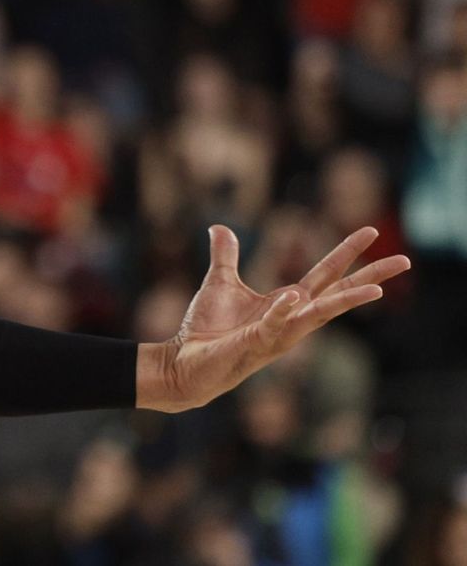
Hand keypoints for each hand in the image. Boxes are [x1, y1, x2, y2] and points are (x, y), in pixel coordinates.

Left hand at [139, 225, 409, 412]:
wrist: (186, 362)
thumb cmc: (208, 329)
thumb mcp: (220, 283)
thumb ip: (225, 256)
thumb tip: (219, 227)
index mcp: (288, 303)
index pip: (326, 274)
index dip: (346, 252)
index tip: (369, 230)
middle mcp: (292, 320)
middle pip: (339, 294)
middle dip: (371, 277)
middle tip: (405, 261)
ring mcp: (279, 334)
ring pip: (319, 315)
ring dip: (346, 302)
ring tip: (377, 289)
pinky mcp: (256, 343)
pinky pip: (274, 325)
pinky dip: (282, 311)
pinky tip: (292, 295)